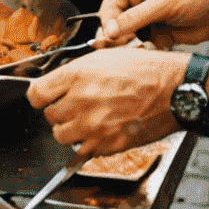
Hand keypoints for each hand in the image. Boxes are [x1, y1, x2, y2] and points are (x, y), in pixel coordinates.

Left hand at [26, 46, 184, 155]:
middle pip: (49, 116)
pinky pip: (84, 151)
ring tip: (86, 119)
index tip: (44, 97)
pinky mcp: (108, 145)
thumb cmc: (144, 70)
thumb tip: (57, 85)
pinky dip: (89, 143)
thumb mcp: (103, 57)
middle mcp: (81, 101)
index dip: (39, 96)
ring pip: (62, 136)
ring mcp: (94, 126)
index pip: (35, 94)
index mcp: (77, 75)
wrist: (173, 90)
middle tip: (75, 105)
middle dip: (59, 111)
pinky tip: (102, 129)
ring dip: (70, 129)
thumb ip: (75, 73)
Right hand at [97, 0, 208, 50]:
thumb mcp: (165, 3)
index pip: (110, 5)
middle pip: (116, 23)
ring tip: (141, 49)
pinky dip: (143, 52)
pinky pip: (141, 45)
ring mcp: (146, 19)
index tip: (111, 37)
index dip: (109, 22)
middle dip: (119, 37)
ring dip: (131, 46)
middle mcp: (137, 2)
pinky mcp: (155, 34)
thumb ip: (137, 17)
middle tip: (127, 46)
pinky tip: (150, 52)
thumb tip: (111, 28)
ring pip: (127, 37)